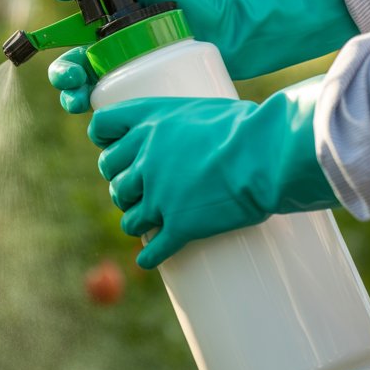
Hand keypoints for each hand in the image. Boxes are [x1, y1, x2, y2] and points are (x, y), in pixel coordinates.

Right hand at [46, 0, 356, 113]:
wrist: (227, 25)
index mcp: (101, 43)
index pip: (70, 61)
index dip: (62, 71)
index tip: (72, 73)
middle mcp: (112, 67)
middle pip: (77, 87)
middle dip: (68, 92)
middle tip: (79, 87)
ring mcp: (133, 87)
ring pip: (96, 106)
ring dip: (83, 109)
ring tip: (89, 106)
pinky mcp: (153, 103)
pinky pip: (127, 120)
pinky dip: (116, 126)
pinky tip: (119, 126)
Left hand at [88, 80, 338, 268]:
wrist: (268, 152)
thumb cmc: (247, 126)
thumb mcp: (202, 110)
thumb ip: (182, 126)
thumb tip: (188, 140)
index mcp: (149, 122)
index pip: (101, 129)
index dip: (105, 142)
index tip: (115, 150)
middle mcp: (144, 158)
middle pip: (114, 179)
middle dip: (124, 187)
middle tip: (138, 192)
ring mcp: (158, 195)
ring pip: (129, 217)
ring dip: (135, 221)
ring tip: (147, 224)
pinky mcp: (178, 225)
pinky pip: (153, 249)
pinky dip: (150, 256)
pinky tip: (148, 259)